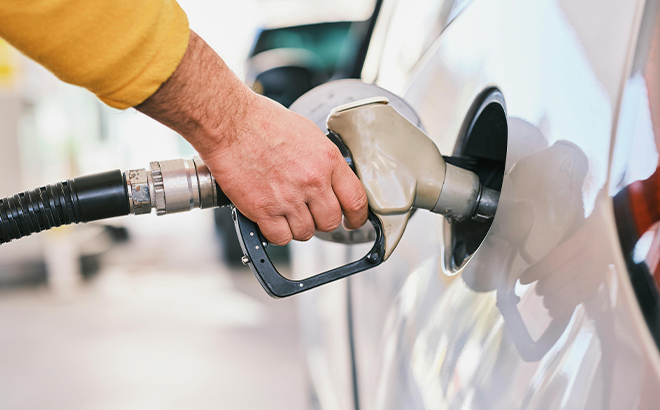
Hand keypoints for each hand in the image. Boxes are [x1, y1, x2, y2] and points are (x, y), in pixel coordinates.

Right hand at [136, 31, 367, 244]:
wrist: (230, 122)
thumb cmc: (262, 121)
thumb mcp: (307, 134)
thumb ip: (323, 160)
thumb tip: (330, 179)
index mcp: (328, 160)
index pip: (356, 200)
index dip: (357, 218)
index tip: (352, 222)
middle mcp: (312, 181)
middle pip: (330, 222)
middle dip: (321, 221)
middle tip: (309, 213)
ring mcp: (288, 198)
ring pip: (305, 233)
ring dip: (296, 226)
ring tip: (284, 211)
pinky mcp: (264, 210)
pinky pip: (280, 238)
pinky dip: (275, 233)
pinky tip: (270, 218)